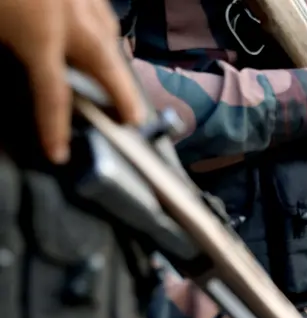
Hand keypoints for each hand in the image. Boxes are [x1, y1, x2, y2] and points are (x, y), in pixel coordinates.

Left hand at [0, 0, 145, 162]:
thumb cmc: (6, 0)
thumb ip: (13, 52)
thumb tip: (22, 67)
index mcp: (42, 36)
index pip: (53, 95)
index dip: (54, 128)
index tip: (58, 155)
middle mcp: (72, 21)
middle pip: (108, 69)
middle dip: (124, 99)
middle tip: (135, 120)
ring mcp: (83, 1)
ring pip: (109, 39)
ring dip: (113, 64)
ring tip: (115, 83)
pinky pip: (101, 18)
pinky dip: (102, 34)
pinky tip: (94, 37)